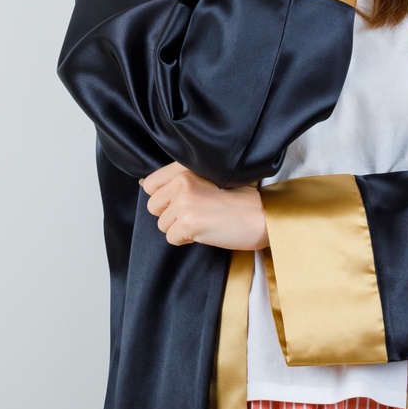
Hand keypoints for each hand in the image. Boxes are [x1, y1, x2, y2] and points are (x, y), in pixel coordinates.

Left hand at [139, 162, 269, 249]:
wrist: (262, 215)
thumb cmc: (240, 199)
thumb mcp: (208, 178)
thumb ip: (181, 180)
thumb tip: (145, 185)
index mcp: (185, 168)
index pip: (149, 184)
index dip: (161, 197)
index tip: (177, 202)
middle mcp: (182, 182)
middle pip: (152, 206)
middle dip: (169, 215)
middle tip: (194, 214)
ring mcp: (184, 203)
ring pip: (162, 224)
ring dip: (179, 228)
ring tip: (203, 222)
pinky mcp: (189, 223)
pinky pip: (172, 238)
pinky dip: (186, 240)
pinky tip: (205, 232)